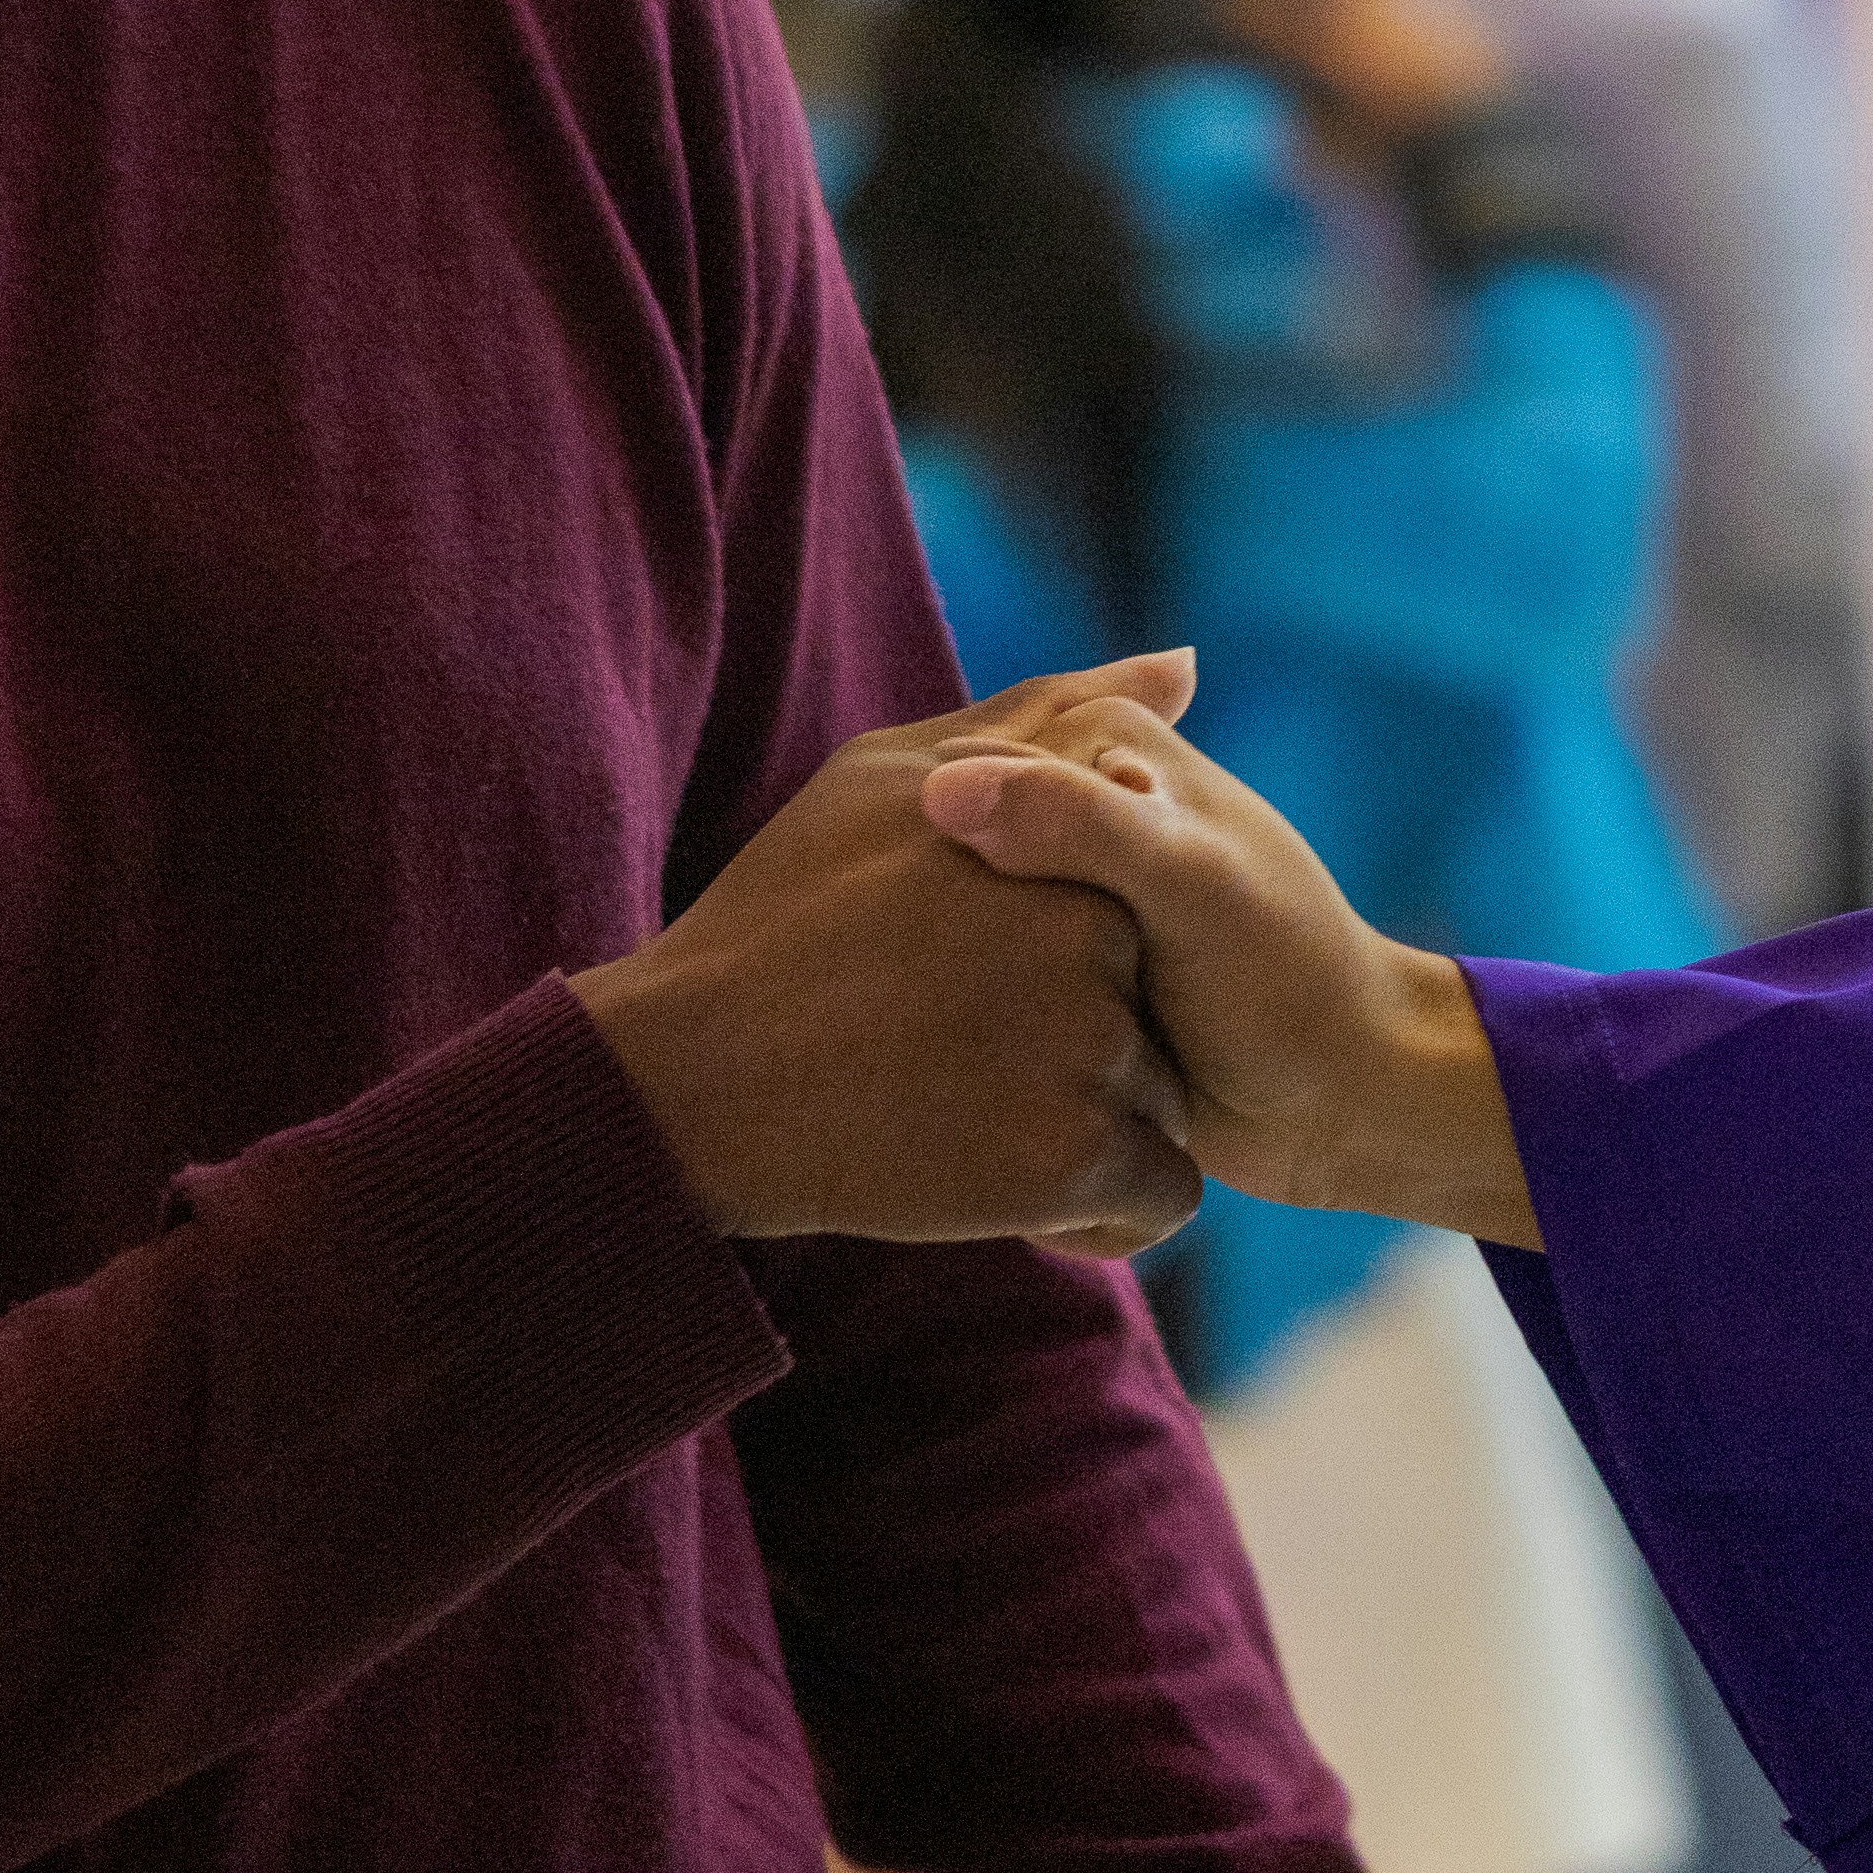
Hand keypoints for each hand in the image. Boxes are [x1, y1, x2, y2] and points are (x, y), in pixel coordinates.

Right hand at [575, 661, 1205, 1249]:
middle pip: (1152, 1002)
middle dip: (1083, 1032)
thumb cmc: (784, 915)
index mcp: (1056, 836)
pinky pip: (1155, 1192)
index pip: (1138, 907)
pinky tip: (1006, 1179)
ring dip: (1088, 1118)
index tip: (969, 974)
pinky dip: (1100, 1204)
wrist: (689, 1080)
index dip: (1062, 951)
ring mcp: (1083, 1049)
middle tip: (953, 1046)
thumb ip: (1046, 719)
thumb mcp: (897, 776)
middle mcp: (1087, 933)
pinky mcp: (1067, 1161)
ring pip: (1157, 1099)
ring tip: (960, 1109)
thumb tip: (1183, 667)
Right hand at [920, 712, 1538, 1243]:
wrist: (1342, 1100)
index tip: (916, 925)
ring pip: (953, 938)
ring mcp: (1057, 908)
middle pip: (947, 856)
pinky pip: (978, 1004)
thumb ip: (1084, 823)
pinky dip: (970, 1042)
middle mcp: (1070, 813)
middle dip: (933, 927)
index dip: (927, 844)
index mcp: (1099, 747)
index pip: (964, 769)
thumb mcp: (1189, 881)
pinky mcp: (1050, 990)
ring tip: (949, 1058)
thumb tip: (947, 792)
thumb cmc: (1284, 976)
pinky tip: (966, 1093)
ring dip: (945, 996)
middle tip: (940, 1007)